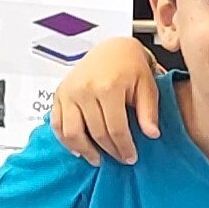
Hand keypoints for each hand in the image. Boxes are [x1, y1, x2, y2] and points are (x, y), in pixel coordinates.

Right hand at [46, 36, 163, 163]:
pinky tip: (77, 148)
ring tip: (97, 158)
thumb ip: (149, 111)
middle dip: (109, 151)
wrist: (112, 49)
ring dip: (84, 150)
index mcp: (108, 86)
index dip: (124, 148)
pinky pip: (57, 124)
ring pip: (72, 133)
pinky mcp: (59, 94)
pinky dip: (65, 140)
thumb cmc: (131, 66)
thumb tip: (152, 134)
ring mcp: (69, 92)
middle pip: (95, 133)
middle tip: (119, 159)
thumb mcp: (147, 86)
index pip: (116, 129)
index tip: (130, 157)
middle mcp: (85, 89)